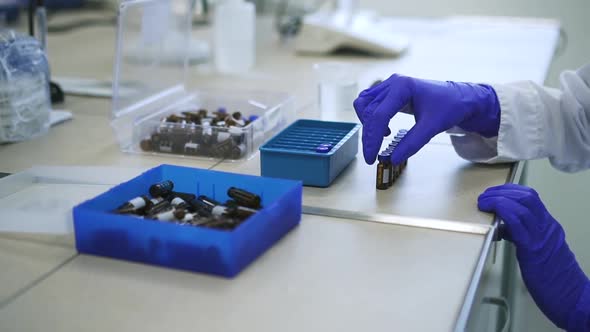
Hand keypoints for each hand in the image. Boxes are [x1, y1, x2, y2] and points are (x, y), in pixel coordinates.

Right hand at [353, 74, 500, 164]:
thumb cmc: (449, 107)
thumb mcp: (432, 127)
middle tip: (372, 156)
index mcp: (403, 87)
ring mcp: (389, 85)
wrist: (459, 98)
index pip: (379, 115)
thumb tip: (392, 159)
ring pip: (364, 105)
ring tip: (381, 138)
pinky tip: (385, 129)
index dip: (372, 138)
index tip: (371, 157)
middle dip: (368, 135)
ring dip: (367, 124)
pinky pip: (369, 103)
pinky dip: (371, 118)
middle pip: (369, 111)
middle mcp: (393, 83)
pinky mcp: (389, 91)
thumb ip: (412, 143)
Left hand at [478, 184, 589, 329]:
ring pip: (523, 204)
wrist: (572, 298)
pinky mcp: (534, 249)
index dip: (509, 190)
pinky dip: (504, 213)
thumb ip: (523, 236)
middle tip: (485, 196)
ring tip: (484, 203)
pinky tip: (493, 214)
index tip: (493, 193)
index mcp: (549, 226)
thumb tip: (504, 227)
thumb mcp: (537, 250)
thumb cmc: (552, 278)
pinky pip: (518, 223)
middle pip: (526, 196)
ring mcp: (542, 236)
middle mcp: (547, 227)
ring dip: (499, 199)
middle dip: (501, 191)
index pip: (531, 197)